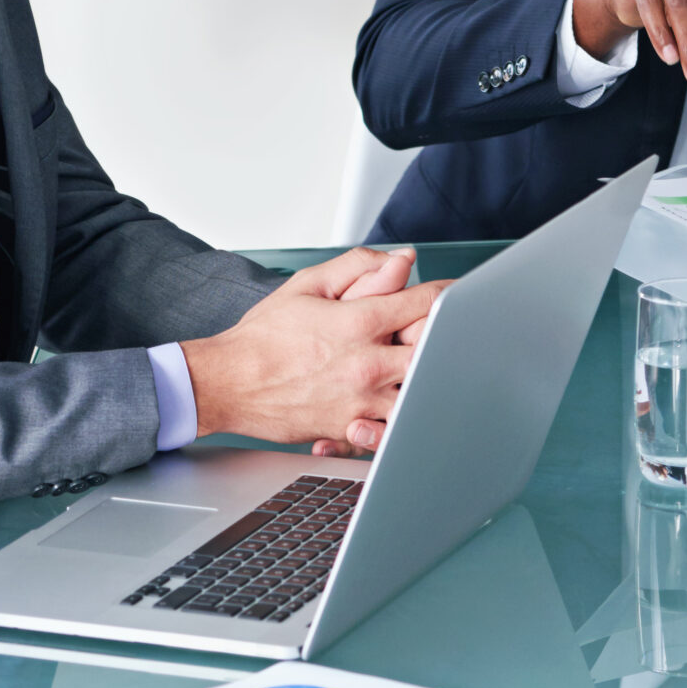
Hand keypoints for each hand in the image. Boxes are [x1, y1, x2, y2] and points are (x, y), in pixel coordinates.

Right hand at [182, 248, 451, 450]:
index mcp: (360, 321)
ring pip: (422, 393)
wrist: (228, 383)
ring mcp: (362, 399)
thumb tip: (402, 258)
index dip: (450, 295)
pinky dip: (401, 419)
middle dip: (446, 339)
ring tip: (420, 371)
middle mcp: (367, 362)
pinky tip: (394, 406)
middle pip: (436, 351)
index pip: (426, 303)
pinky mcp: (351, 427)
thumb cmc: (265, 336)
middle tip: (441, 334)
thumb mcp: (308, 286)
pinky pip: (394, 429)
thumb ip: (358, 267)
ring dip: (427, 380)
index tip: (457, 295)